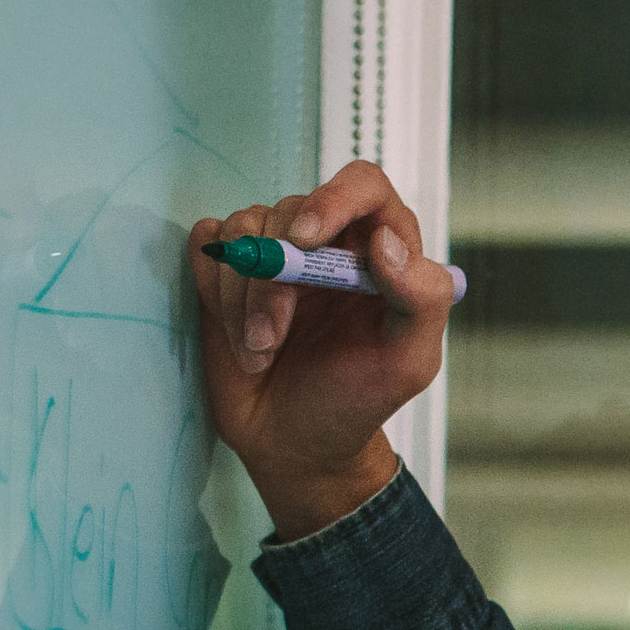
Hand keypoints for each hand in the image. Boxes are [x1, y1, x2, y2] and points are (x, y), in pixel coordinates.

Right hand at [186, 159, 448, 539]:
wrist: (294, 443)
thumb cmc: (354, 402)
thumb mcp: (409, 363)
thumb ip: (422, 299)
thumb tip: (388, 243)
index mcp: (382, 251)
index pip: (364, 186)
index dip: (334, 199)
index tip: (305, 240)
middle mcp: (328, 242)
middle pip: (290, 210)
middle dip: (274, 279)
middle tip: (272, 340)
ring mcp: (275, 253)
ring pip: (243, 228)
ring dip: (243, 298)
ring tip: (260, 351)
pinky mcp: (228, 271)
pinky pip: (208, 245)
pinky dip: (214, 289)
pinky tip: (236, 336)